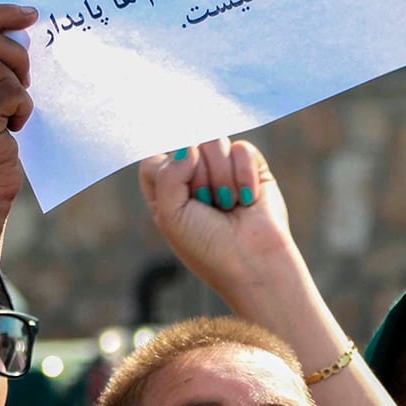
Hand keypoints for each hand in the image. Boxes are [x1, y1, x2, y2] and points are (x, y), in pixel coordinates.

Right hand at [0, 4, 36, 222]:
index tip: (30, 15)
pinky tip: (13, 129)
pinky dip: (22, 109)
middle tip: (26, 79)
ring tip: (11, 114)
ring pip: (1, 67)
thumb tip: (20, 27)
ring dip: (19, 89)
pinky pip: (12, 93)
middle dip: (17, 53)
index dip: (2, 14)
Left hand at [137, 137, 300, 313]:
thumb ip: (167, 175)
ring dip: (221, 178)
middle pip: (186, 146)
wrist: (252, 262)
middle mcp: (191, 176)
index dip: (167, 173)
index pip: (153, 160)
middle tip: (208, 208)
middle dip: (198, 179)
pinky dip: (244, 175)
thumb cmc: (206, 245)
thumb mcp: (170, 215)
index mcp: (165, 190)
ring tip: (228, 205)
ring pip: (214, 142)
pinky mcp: (250, 167)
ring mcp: (221, 169)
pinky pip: (242, 149)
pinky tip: (248, 200)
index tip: (181, 199)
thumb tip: (190, 146)